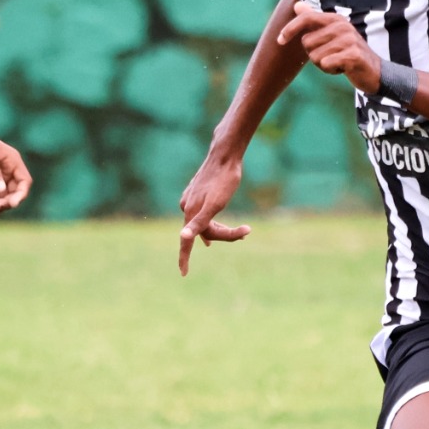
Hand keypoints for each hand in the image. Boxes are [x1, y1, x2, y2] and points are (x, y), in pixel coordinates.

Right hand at [176, 150, 248, 274]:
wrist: (225, 154)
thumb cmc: (224, 179)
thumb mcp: (216, 204)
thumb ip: (200, 222)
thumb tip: (183, 236)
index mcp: (191, 212)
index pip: (186, 241)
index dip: (185, 258)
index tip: (184, 274)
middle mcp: (186, 207)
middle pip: (203, 230)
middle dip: (224, 235)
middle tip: (245, 232)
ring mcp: (190, 199)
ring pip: (204, 221)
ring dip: (221, 228)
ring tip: (241, 230)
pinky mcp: (196, 192)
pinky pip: (202, 213)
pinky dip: (212, 221)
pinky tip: (213, 222)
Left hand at [282, 5, 382, 92]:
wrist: (374, 71)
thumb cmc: (348, 53)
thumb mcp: (331, 35)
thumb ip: (313, 20)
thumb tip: (297, 5)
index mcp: (335, 19)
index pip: (306, 18)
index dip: (289, 29)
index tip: (279, 40)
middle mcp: (342, 25)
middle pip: (307, 43)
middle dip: (314, 55)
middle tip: (331, 56)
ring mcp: (349, 39)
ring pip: (315, 56)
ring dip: (323, 64)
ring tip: (338, 62)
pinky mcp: (353, 54)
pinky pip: (325, 64)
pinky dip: (330, 70)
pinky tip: (342, 68)